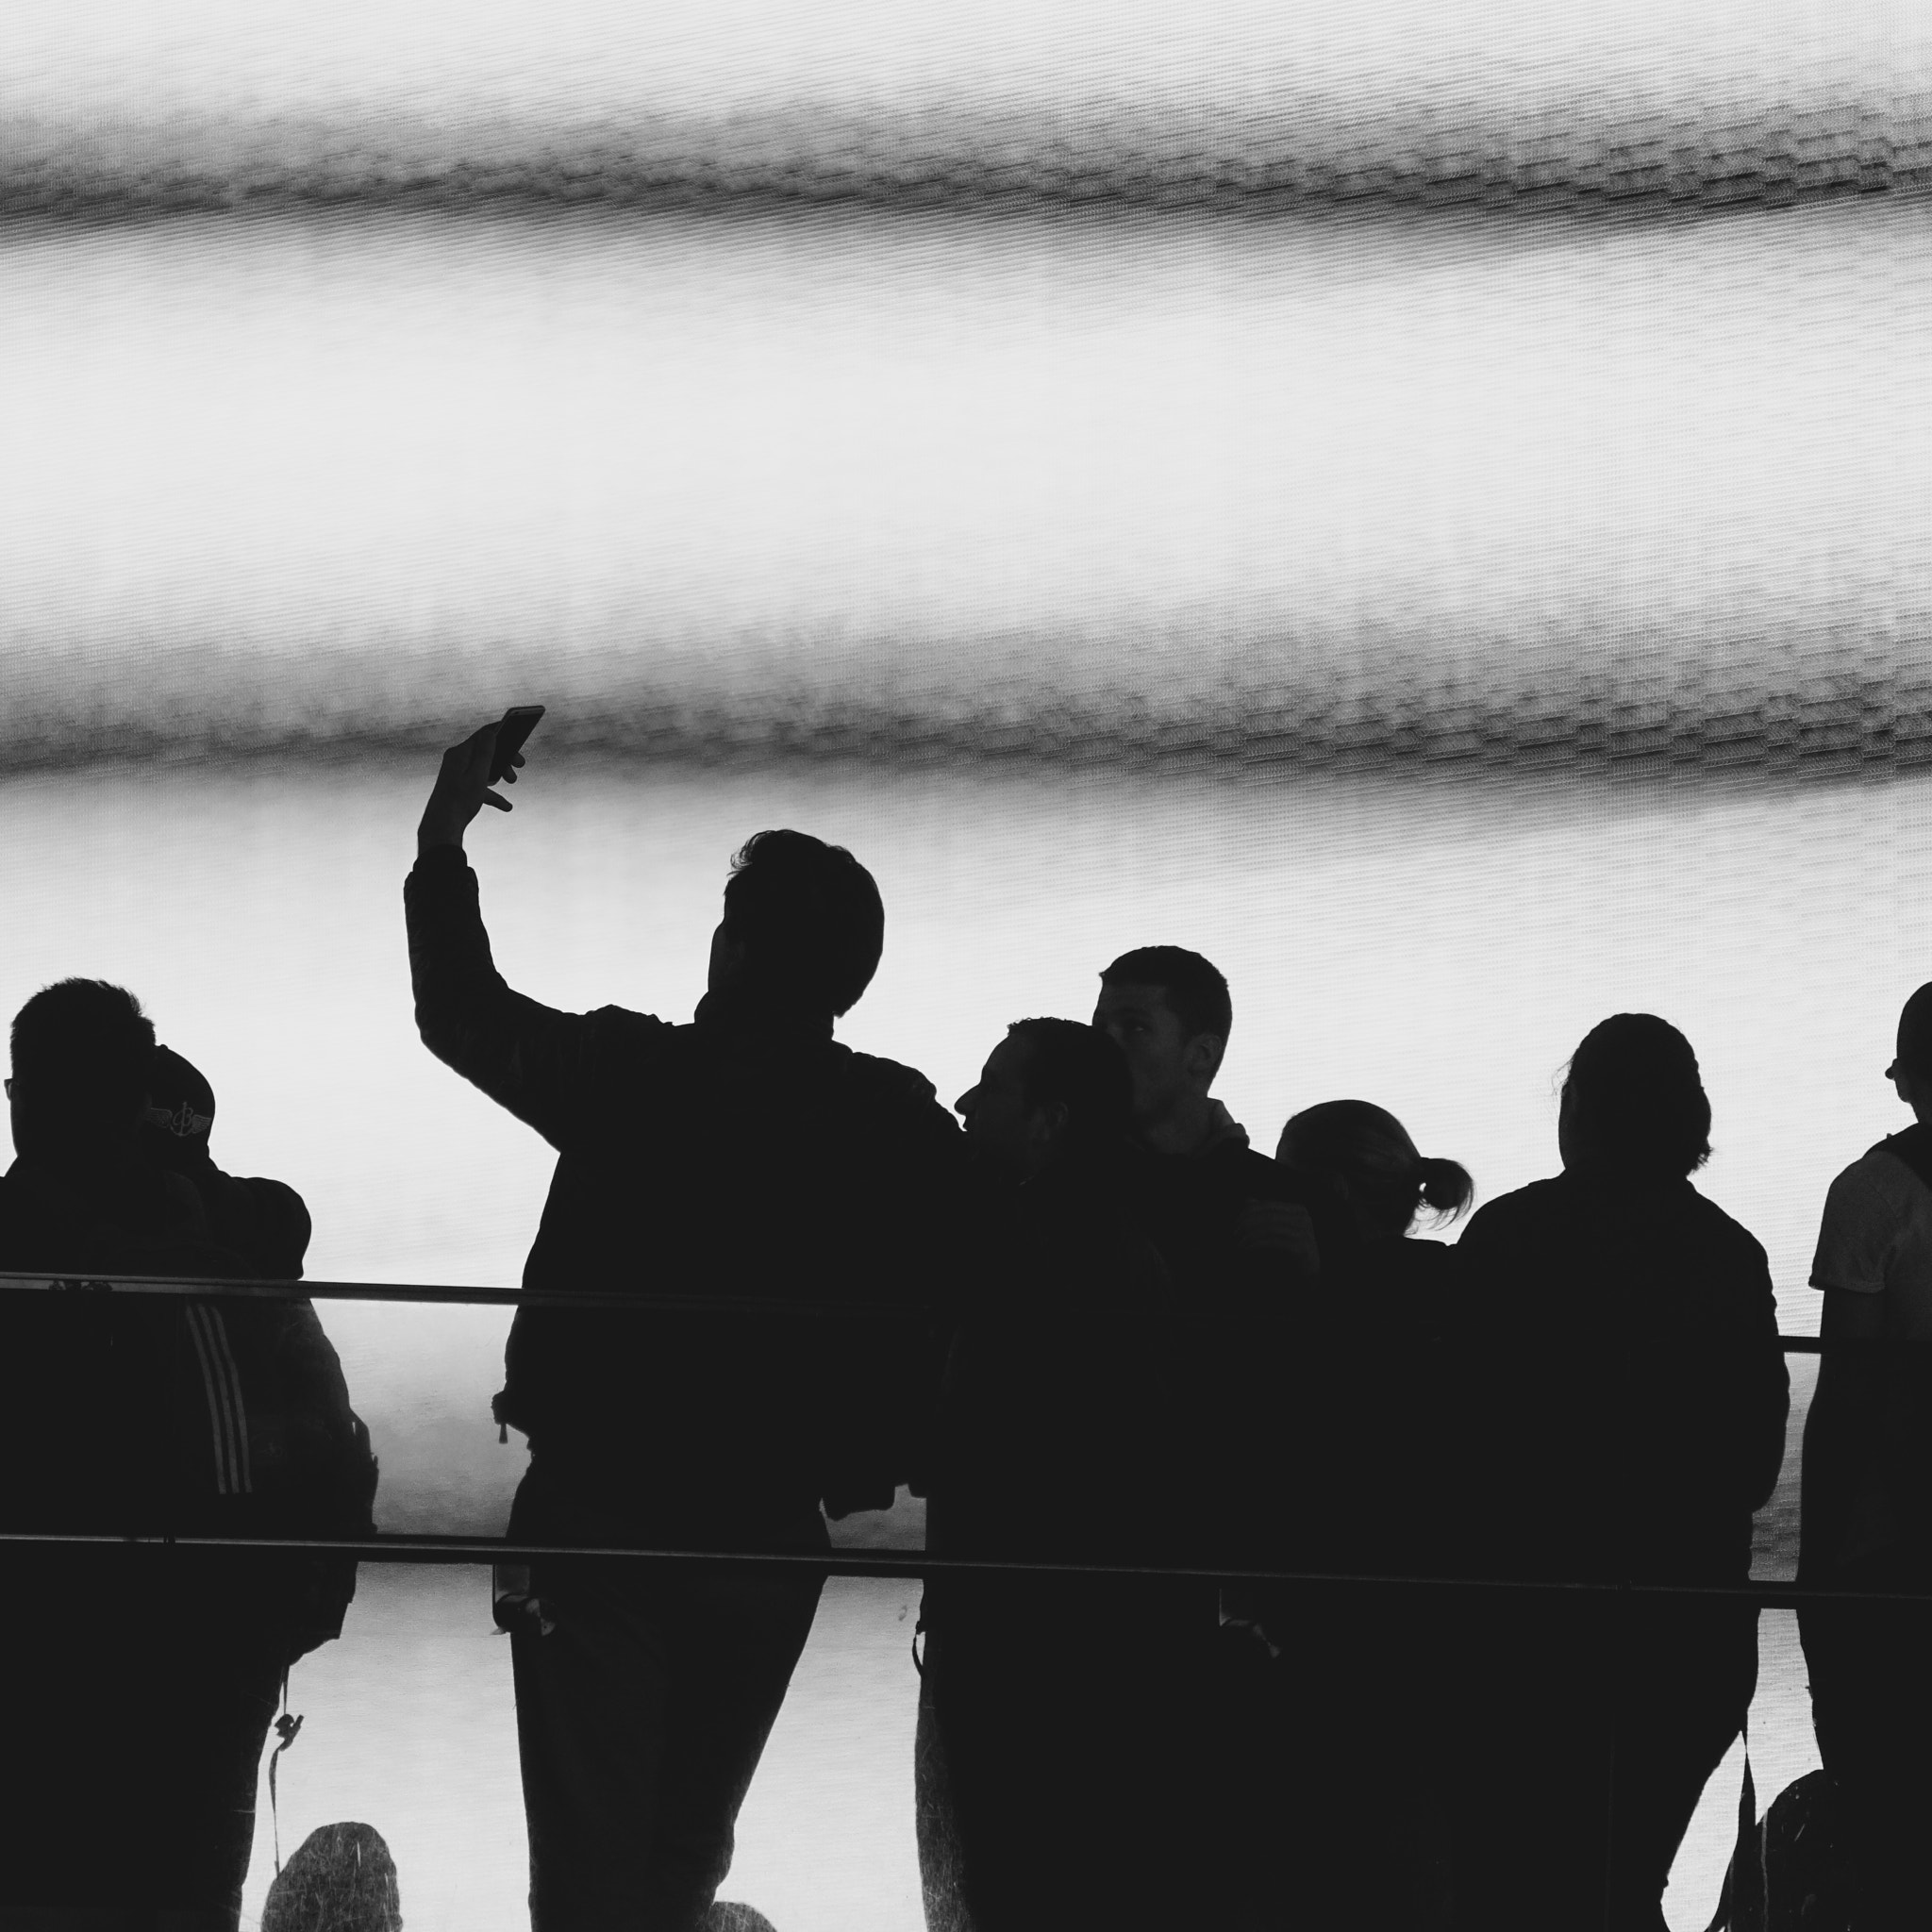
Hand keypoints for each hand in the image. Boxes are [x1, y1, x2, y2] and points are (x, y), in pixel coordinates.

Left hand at [417, 721, 526, 855]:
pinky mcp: (458, 786)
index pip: (483, 734)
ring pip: (483, 767)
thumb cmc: (460, 801)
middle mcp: (457, 759)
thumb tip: (490, 732)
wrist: (442, 826)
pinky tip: (507, 806)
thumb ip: (485, 753)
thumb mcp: (478, 775)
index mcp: (460, 753)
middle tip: (520, 765)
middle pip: (485, 751)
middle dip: (504, 757)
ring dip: (499, 773)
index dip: (502, 732)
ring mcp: (456, 772)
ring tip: (512, 781)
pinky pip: (478, 784)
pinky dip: (492, 792)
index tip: (517, 732)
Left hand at [1234, 1200, 1320, 1281]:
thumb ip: (1265, 1215)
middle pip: (1268, 1216)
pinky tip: (1248, 1249)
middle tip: (1235, 1233)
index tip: (1236, 1222)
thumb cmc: (1291, 1250)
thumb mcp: (1277, 1229)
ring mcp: (1304, 1232)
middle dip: (1248, 1224)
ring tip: (1240, 1243)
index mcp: (1298, 1210)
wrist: (1308, 1273)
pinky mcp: (1301, 1247)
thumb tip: (1248, 1200)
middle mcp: (1303, 1218)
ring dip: (1251, 1235)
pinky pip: (1274, 1242)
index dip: (1249, 1212)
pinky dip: (1259, 1244)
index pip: (1267, 1205)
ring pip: (1270, 1228)